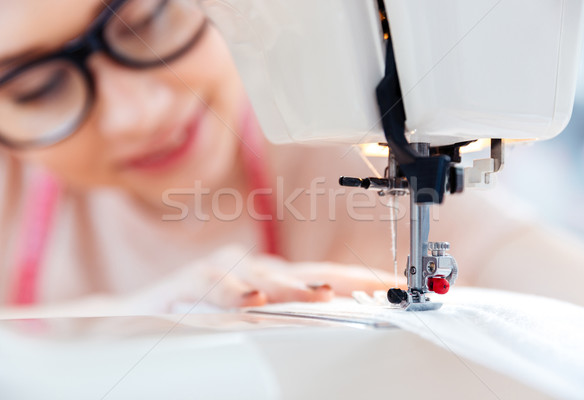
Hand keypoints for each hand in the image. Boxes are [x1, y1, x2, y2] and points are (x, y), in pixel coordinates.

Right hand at [127, 245, 398, 311]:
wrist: (129, 321)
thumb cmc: (195, 321)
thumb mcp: (248, 323)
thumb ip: (285, 320)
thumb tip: (334, 323)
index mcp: (269, 281)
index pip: (321, 277)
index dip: (357, 280)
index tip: (392, 285)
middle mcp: (249, 271)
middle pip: (303, 272)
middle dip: (342, 280)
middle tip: (378, 287)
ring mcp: (219, 272)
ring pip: (263, 277)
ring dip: (293, 288)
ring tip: (323, 298)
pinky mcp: (186, 281)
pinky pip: (215, 287)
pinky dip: (234, 294)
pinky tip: (252, 301)